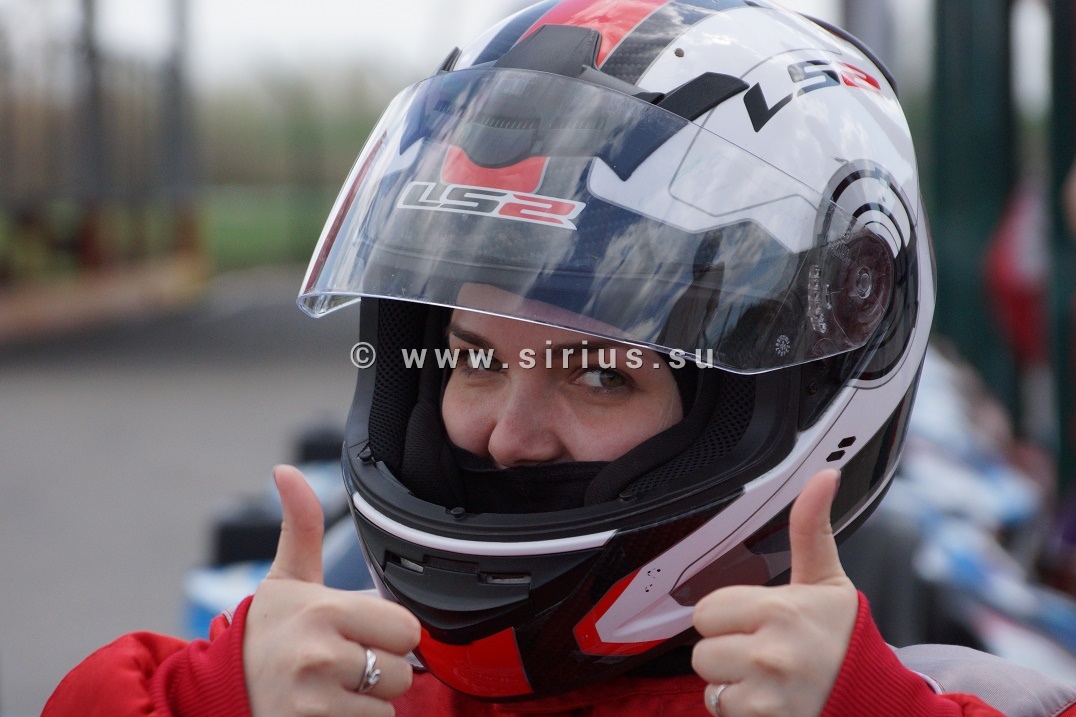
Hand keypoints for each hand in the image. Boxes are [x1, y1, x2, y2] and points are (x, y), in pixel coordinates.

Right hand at [244, 465, 420, 716]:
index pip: (406, 628)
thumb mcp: (284, 580)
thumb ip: (300, 526)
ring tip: (331, 691)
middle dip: (378, 671)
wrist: (218, 694)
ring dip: (367, 704)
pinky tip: (326, 712)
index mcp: (323, 610)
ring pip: (388, 707)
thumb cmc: (262, 636)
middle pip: (401, 670)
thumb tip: (285, 470)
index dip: (387, 633)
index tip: (358, 633)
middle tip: (341, 665)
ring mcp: (317, 703)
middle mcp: (321, 656)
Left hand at [691, 469, 856, 716]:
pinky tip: (770, 700)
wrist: (878, 702)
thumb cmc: (846, 640)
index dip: (727, 615)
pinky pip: (722, 711)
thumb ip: (811, 528)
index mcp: (781, 609)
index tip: (757, 620)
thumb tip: (824, 474)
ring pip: (708, 683)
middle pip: (701, 649)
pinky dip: (741, 709)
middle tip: (762, 649)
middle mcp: (771, 653)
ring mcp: (767, 694)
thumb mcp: (829, 582)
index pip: (707, 610)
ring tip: (766, 676)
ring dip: (730, 682)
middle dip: (726, 649)